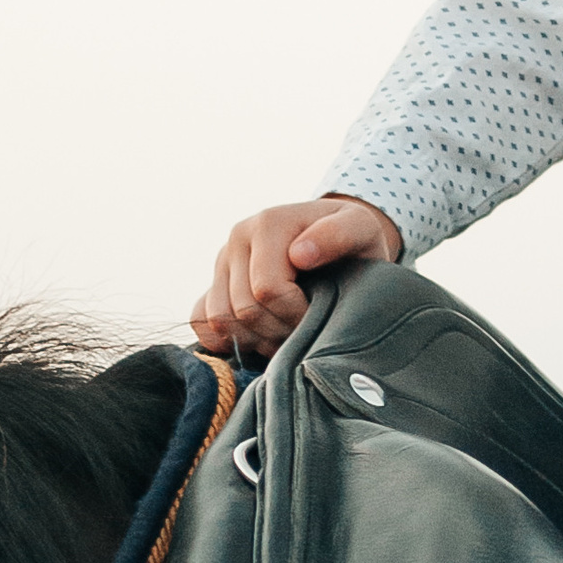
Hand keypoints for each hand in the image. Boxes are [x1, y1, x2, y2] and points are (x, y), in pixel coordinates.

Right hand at [194, 196, 402, 358]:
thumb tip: (299, 254)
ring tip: (287, 334)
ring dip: (256, 339)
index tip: (320, 315)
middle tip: (306, 331)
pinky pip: (200, 320)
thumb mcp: (361, 229)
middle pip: (243, 309)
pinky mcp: (213, 284)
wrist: (339, 243)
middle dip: (279, 330)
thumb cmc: (354, 241)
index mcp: (268, 223)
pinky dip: (227, 339)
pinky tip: (260, 337)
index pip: (267, 290)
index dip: (296, 315)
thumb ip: (339, 235)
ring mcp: (221, 262)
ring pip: (220, 320)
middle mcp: (237, 238)